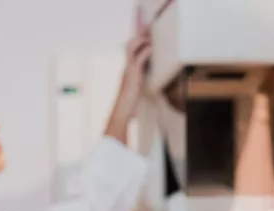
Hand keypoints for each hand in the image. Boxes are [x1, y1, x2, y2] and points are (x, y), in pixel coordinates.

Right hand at [105, 25, 152, 142]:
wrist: (121, 112)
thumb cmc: (128, 105)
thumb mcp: (136, 93)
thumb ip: (139, 85)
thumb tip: (144, 84)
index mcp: (127, 71)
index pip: (130, 51)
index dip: (138, 43)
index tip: (147, 39)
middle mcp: (126, 67)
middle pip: (129, 45)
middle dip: (139, 37)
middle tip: (149, 35)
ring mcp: (128, 69)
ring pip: (132, 47)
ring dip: (142, 41)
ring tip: (151, 40)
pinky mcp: (132, 74)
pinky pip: (139, 58)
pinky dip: (146, 51)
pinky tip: (152, 48)